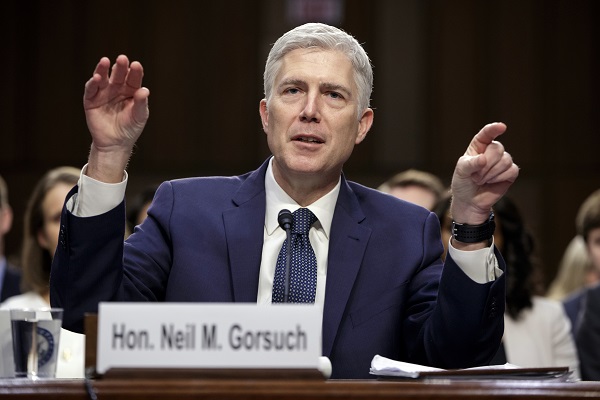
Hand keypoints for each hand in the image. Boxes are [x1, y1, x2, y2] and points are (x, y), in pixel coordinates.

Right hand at [83, 55, 149, 181]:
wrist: (115, 143)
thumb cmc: (130, 128)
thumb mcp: (139, 116)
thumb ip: (141, 103)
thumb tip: (145, 90)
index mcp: (131, 91)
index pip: (134, 78)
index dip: (135, 72)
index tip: (136, 65)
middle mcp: (117, 88)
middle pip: (118, 74)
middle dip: (120, 66)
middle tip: (122, 58)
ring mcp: (103, 93)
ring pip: (103, 78)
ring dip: (103, 69)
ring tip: (105, 61)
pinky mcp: (91, 99)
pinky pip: (91, 89)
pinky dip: (93, 83)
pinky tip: (97, 78)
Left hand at [450, 122, 518, 225]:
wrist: (470, 201)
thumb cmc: (463, 183)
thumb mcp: (461, 172)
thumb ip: (470, 164)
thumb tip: (483, 159)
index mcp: (478, 146)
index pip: (487, 134)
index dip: (494, 129)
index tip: (501, 127)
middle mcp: (492, 151)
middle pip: (497, 149)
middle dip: (485, 165)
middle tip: (475, 176)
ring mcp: (502, 161)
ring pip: (505, 160)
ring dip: (491, 174)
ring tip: (482, 180)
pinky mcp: (510, 172)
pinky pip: (511, 170)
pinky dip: (500, 178)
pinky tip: (492, 182)